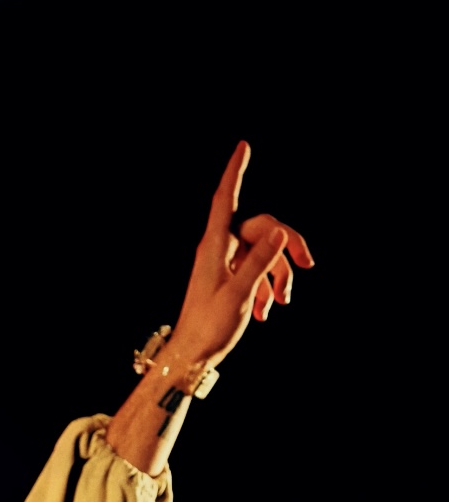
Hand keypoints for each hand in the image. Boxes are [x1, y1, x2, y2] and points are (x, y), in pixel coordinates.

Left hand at [171, 140, 314, 368]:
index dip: (235, 172)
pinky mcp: (231, 279)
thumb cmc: (208, 327)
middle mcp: (220, 249)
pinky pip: (257, 271)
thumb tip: (279, 232)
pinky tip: (266, 313)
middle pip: (263, 228)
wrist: (192, 356)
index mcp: (214, 246)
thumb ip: (259, 263)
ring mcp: (227, 264)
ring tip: (281, 303)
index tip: (244, 145)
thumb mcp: (238, 295)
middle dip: (288, 245)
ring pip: (265, 252)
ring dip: (278, 275)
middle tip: (308, 265)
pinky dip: (266, 289)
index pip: (226, 199)